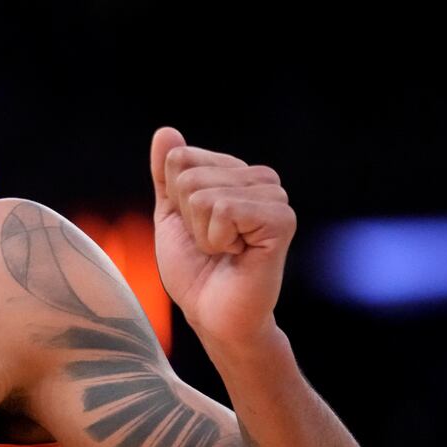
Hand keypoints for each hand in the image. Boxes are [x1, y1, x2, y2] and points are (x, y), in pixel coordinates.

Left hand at [149, 126, 295, 346]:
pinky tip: (237, 255)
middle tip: (211, 245)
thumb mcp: (171, 217)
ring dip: (202, 233)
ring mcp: (275, 198)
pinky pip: (224, 210)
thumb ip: (167, 176)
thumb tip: (166, 132)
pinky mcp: (281, 220)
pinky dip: (217, 240)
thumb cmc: (195, 270)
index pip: (181, 158)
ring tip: (225, 251)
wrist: (213, 314)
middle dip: (187, 218)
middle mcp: (262, 179)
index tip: (196, 228)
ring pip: (203, 193)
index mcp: (237, 173)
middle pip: (189, 174)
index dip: (175, 201)